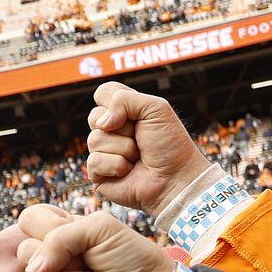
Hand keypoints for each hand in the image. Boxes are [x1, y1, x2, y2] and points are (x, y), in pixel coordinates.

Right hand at [17, 206, 175, 271]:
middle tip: (90, 264)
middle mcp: (51, 259)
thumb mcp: (99, 228)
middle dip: (64, 259)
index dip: (47, 226)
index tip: (75, 235)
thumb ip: (59, 236)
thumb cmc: (130, 259)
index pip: (29, 219)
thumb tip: (33, 269)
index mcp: (60, 233)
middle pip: (25, 252)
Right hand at [85, 82, 212, 215]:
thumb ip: (124, 99)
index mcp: (123, 112)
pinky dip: (117, 166)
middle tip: (140, 138)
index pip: (103, 93)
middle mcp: (110, 131)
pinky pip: (94, 161)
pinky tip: (129, 171)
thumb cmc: (170, 145)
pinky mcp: (98, 174)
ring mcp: (103, 152)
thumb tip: (101, 123)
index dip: (117, 102)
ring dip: (124, 149)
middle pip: (94, 116)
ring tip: (138, 157)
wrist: (176, 178)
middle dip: (123, 128)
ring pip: (95, 140)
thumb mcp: (155, 108)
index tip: (138, 116)